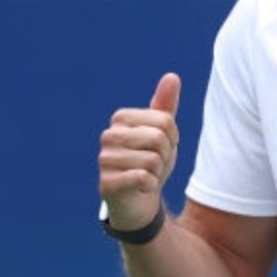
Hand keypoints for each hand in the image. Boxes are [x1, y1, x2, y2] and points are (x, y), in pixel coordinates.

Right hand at [98, 73, 180, 229]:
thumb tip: (172, 76)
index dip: (172, 139)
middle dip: (165, 155)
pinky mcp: (106, 183)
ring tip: (146, 174)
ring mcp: (104, 160)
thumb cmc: (150, 161)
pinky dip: (150, 185)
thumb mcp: (163, 133)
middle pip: (158, 138)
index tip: (161, 148)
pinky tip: (141, 187)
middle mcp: (108, 136)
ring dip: (157, 172)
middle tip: (154, 164)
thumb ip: (165, 106)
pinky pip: (143, 178)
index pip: (165, 120)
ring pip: (153, 160)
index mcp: (121, 119)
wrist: (138, 200)